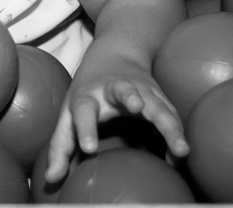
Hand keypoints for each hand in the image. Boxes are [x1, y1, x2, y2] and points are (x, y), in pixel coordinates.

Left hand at [43, 60, 187, 183]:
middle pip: (124, 91)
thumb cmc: (88, 90)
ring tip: (181, 150)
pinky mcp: (160, 95)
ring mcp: (141, 89)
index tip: (88, 148)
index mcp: (88, 94)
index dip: (86, 128)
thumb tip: (51, 180)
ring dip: (170, 125)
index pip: (83, 109)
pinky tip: (180, 156)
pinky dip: (178, 134)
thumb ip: (61, 146)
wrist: (116, 51)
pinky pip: (172, 115)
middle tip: (136, 107)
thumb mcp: (68, 113)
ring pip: (157, 105)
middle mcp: (115, 88)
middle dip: (131, 97)